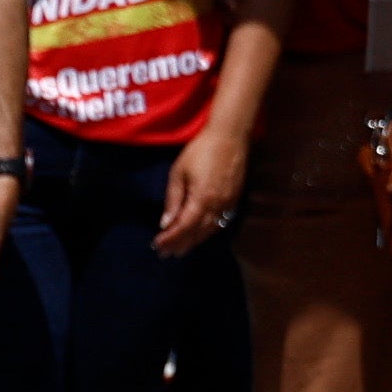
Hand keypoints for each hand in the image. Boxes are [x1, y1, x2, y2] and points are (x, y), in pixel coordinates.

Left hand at [159, 125, 247, 255]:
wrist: (230, 137)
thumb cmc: (200, 151)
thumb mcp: (179, 173)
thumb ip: (173, 200)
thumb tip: (165, 223)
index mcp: (202, 199)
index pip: (184, 227)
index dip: (170, 239)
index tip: (157, 246)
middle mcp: (217, 206)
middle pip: (197, 233)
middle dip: (180, 244)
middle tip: (165, 254)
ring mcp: (229, 204)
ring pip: (210, 230)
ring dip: (194, 242)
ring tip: (179, 250)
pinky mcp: (235, 200)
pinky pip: (221, 223)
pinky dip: (207, 232)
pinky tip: (199, 235)